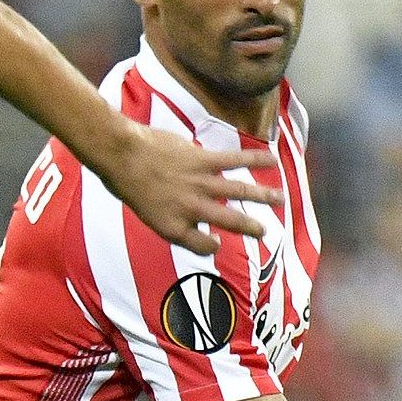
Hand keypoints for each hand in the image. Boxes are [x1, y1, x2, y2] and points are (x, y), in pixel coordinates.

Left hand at [98, 125, 282, 255]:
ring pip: (238, 192)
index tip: (216, 241)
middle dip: (249, 227)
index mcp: (174, 227)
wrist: (122, 156)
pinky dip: (255, 160)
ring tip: (279, 200)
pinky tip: (272, 160)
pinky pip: (235, 161)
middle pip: (229, 221)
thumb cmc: (127, 183)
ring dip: (262, 196)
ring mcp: (199, 185)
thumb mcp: (145, 211)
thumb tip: (189, 213)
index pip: (200, 244)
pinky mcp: (203, 160)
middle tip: (265, 232)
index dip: (210, 245)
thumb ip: (170, 215)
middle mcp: (191, 210)